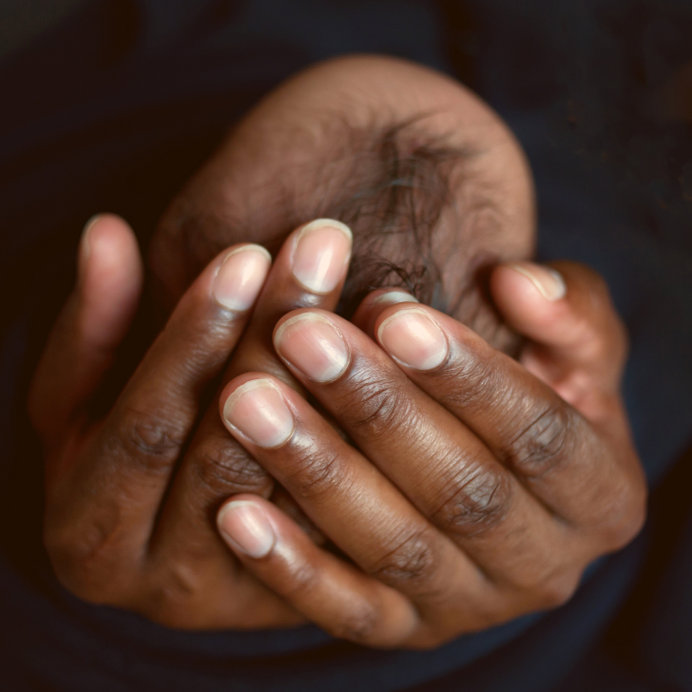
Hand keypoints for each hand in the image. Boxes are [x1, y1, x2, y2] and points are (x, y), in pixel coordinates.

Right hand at [28, 214, 351, 627]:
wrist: (167, 546)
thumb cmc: (111, 457)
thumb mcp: (78, 400)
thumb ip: (93, 328)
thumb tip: (105, 233)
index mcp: (90, 534)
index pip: (150, 428)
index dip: (193, 337)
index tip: (246, 254)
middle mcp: (166, 584)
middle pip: (231, 454)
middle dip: (276, 340)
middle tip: (323, 247)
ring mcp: (245, 599)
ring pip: (303, 491)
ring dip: (343, 386)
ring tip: (378, 293)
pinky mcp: (307, 598)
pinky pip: (352, 523)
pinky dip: (379, 444)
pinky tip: (408, 362)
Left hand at [214, 261, 646, 647]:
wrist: (499, 482)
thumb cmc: (537, 399)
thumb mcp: (576, 357)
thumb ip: (570, 316)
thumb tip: (519, 281)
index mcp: (602, 497)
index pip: (537, 433)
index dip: (466, 373)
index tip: (391, 311)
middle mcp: (544, 568)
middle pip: (459, 491)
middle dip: (376, 409)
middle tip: (300, 337)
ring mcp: (470, 608)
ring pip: (395, 548)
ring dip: (319, 472)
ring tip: (250, 401)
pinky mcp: (405, 629)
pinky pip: (348, 611)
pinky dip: (291, 566)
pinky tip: (234, 510)